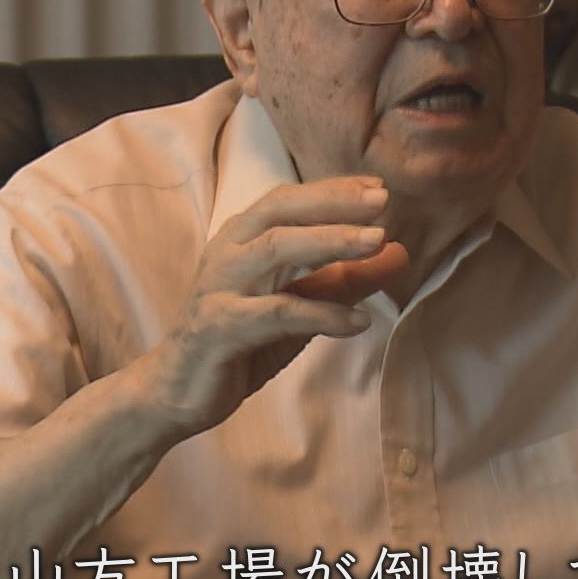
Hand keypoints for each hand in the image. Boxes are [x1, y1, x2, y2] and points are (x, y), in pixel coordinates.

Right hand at [142, 175, 408, 435]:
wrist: (178, 390)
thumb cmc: (240, 340)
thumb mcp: (300, 305)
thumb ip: (345, 279)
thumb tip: (399, 253)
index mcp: (242, 238)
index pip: (288, 199)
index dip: (332, 190)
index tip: (377, 188)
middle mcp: (228, 253)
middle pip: (281, 211)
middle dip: (333, 203)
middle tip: (381, 203)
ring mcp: (221, 287)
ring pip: (277, 250)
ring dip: (331, 242)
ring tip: (378, 242)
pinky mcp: (220, 327)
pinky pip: (277, 313)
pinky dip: (323, 314)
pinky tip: (360, 321)